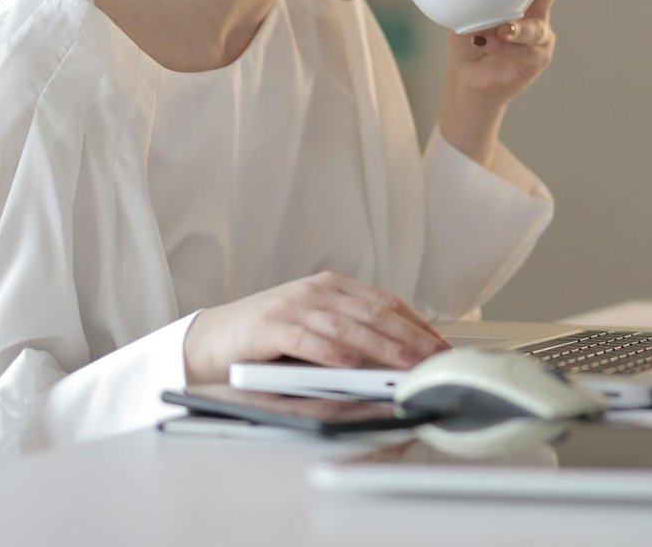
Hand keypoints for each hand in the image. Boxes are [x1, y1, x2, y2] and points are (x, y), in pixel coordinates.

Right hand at [182, 271, 451, 383]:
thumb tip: (398, 353)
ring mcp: (292, 306)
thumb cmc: (266, 338)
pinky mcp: (268, 327)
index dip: (417, 323)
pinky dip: (329, 351)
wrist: (210, 339)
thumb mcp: (314, 328)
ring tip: (407, 363)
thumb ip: (350, 333)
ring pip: (346, 326)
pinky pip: (305, 339)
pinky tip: (349, 364)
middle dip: (411, 336)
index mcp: (331, 287)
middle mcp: (315, 291)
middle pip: (373, 313)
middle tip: (436, 358)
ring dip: (382, 346)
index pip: (385, 302)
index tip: (441, 344)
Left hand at [445, 0, 557, 106]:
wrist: (467, 78)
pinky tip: (500, 43)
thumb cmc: (468, 45)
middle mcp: (532, 17)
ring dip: (520, 28)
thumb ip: (474, 2)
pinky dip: (514, 46)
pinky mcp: (538, 59)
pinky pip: (532, 50)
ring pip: (538, 27)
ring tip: (504, 30)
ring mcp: (538, 38)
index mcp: (518, 3)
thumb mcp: (467, 16)